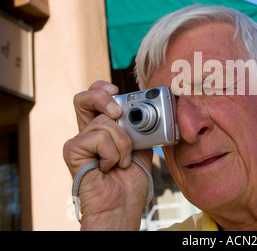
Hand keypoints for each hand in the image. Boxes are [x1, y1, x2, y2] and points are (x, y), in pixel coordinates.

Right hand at [63, 80, 152, 229]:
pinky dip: (113, 153)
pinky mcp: (73, 151)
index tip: (117, 90)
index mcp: (103, 129)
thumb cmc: (131, 180)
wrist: (122, 206)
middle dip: (102, 97)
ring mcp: (79, 142)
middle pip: (83, 98)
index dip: (103, 88)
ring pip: (104, 122)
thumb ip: (138, 126)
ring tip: (123, 161)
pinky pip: (99, 138)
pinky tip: (109, 167)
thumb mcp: (141, 145)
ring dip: (123, 142)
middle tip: (118, 112)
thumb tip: (145, 108)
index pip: (95, 97)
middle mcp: (88, 132)